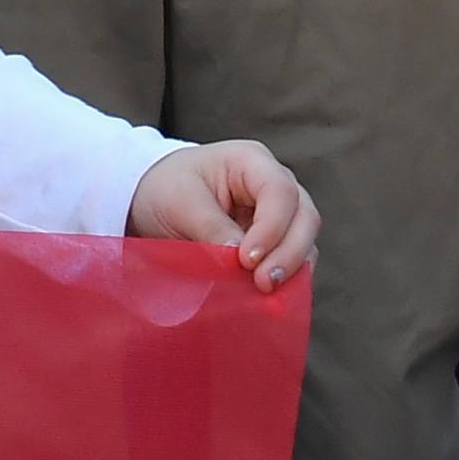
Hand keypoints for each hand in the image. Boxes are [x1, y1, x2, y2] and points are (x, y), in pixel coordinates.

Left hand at [130, 141, 317, 285]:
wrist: (153, 199)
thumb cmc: (166, 188)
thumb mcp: (180, 203)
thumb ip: (212, 229)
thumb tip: (240, 262)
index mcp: (252, 162)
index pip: (280, 192)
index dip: (272, 227)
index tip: (247, 259)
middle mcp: (275, 185)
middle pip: (305, 217)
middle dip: (290, 253)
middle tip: (264, 283)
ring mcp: (279, 214)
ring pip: (305, 242)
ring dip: (291, 270)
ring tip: (265, 294)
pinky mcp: (274, 243)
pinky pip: (293, 261)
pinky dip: (286, 280)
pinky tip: (268, 298)